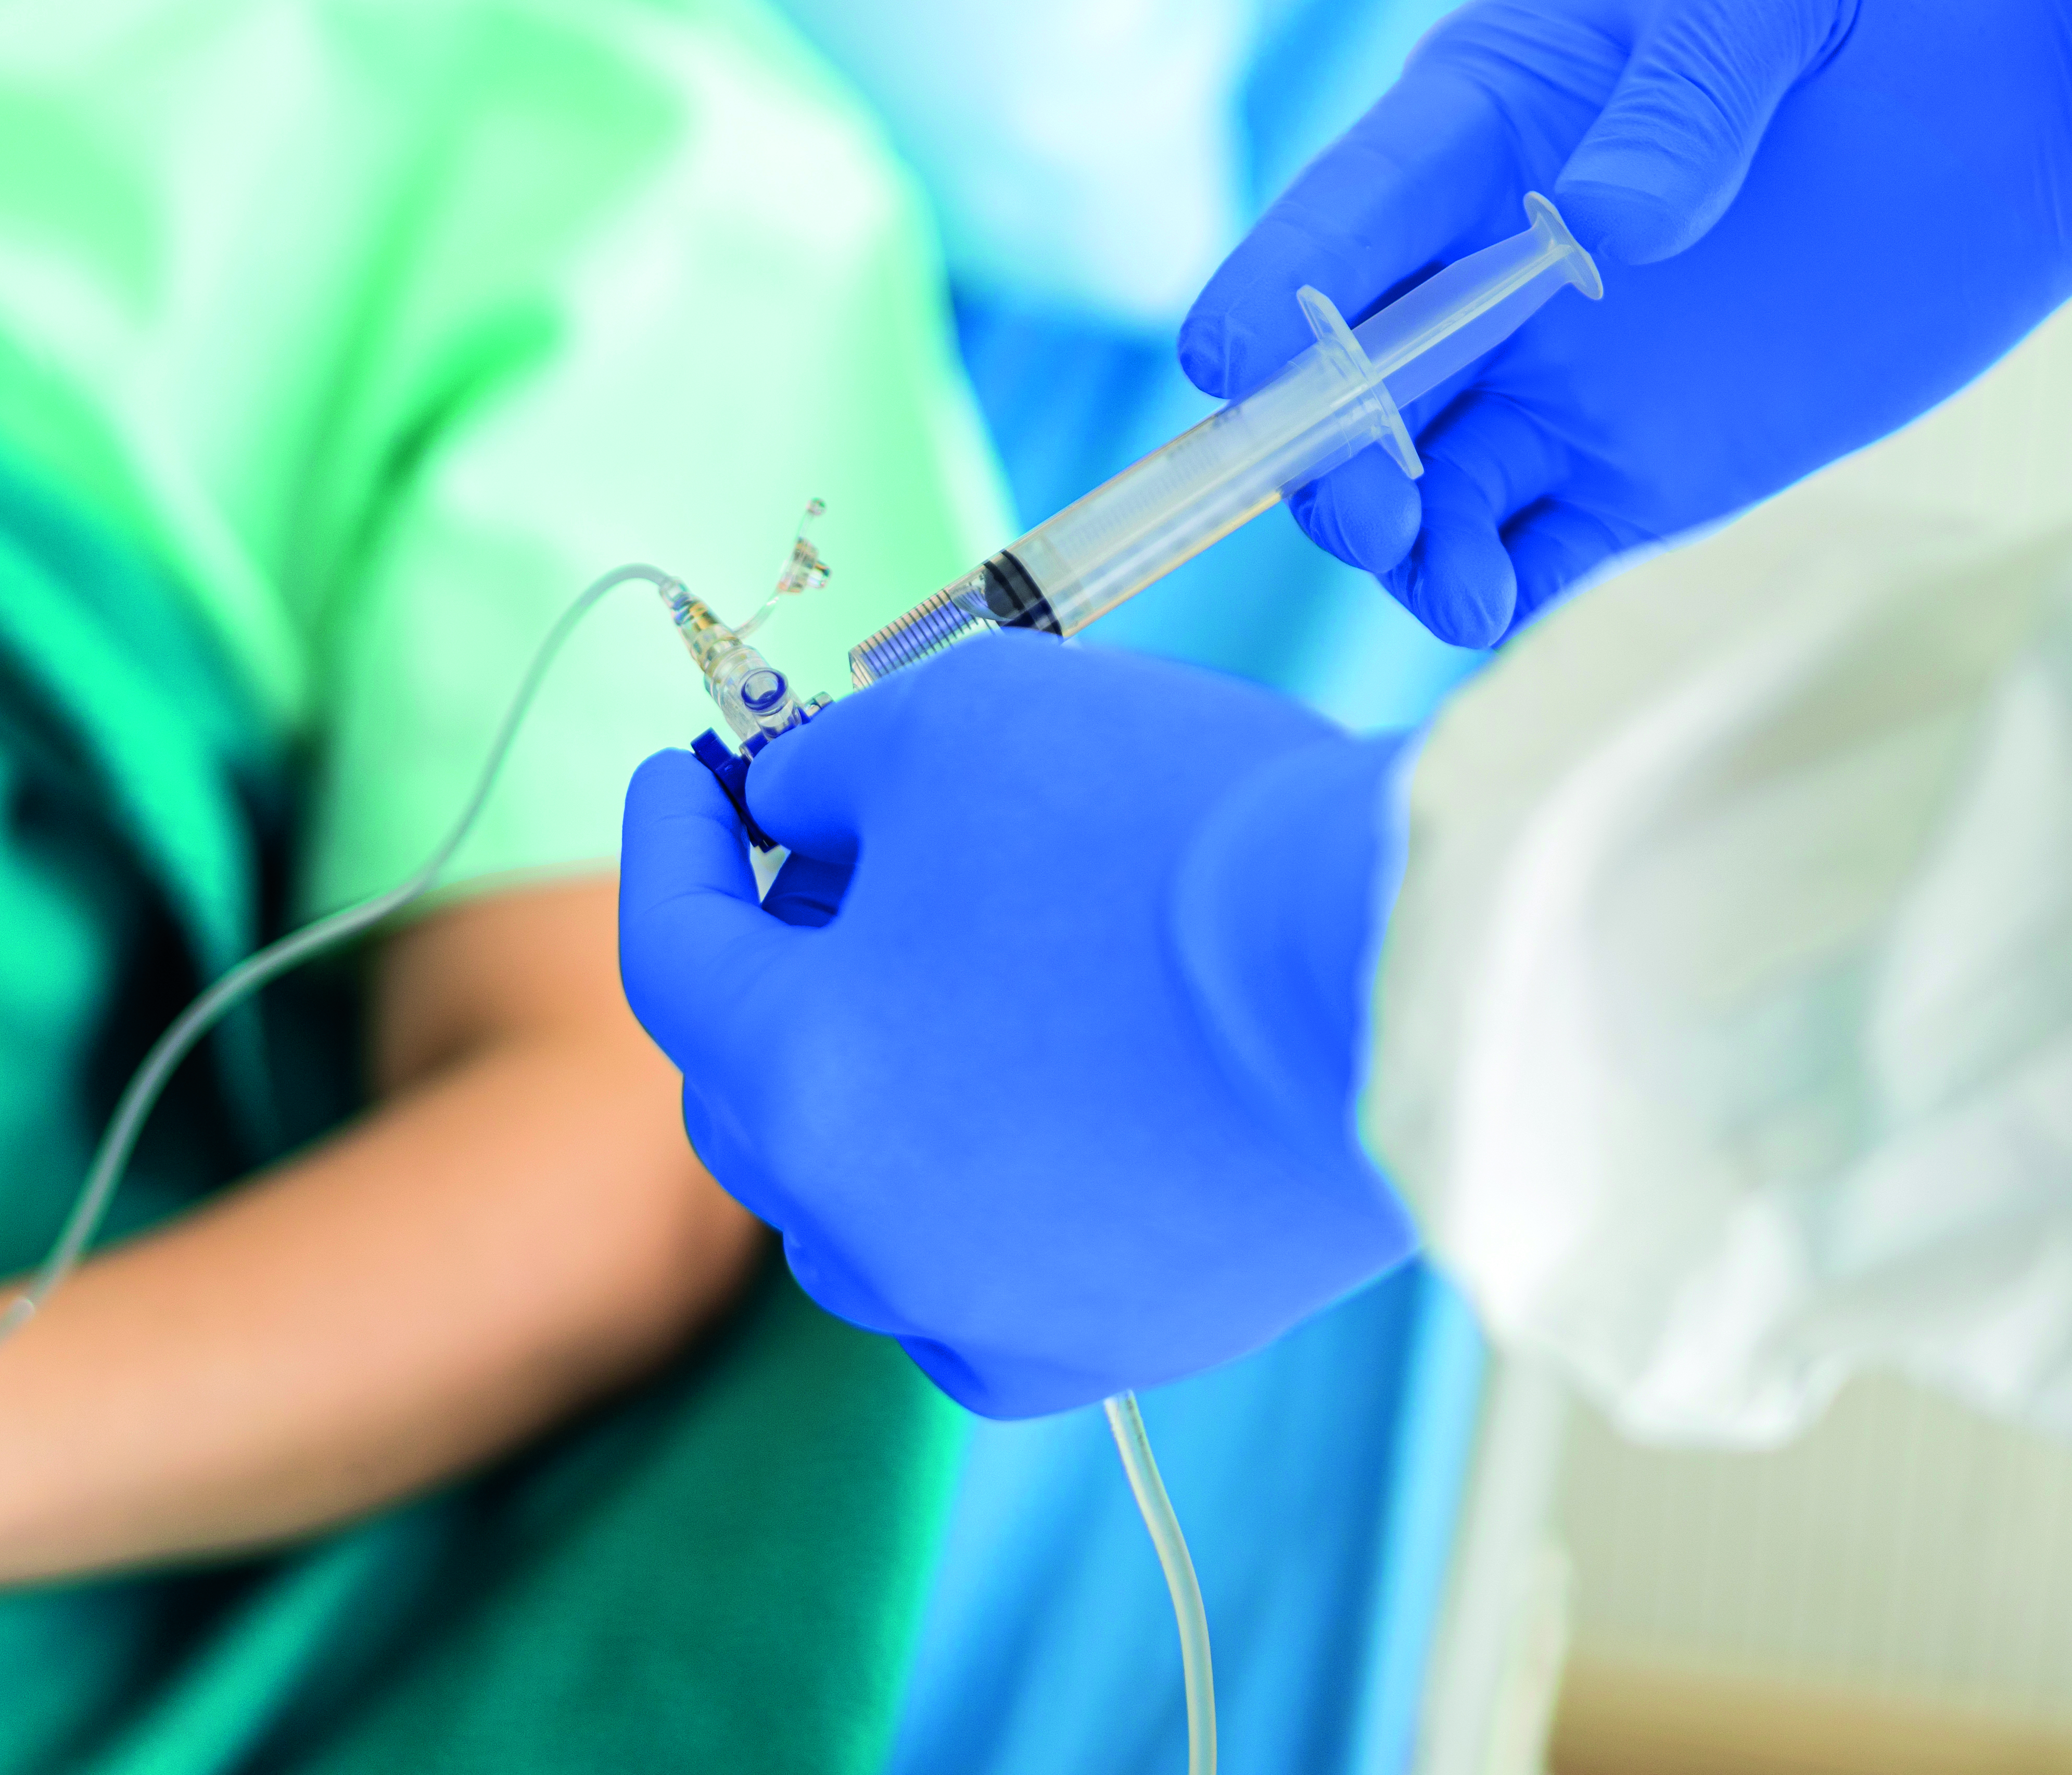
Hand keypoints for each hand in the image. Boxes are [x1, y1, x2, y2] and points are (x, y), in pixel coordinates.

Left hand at [620, 635, 1414, 1416]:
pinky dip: (973, 1188)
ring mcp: (986, 1308)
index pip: (672, 955)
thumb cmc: (1168, 834)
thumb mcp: (956, 727)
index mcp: (799, 1080)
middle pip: (750, 1089)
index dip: (670, 844)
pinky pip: (977, 1277)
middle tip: (828, 861)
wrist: (1401, 975)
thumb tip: (790, 809)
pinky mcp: (1107, 1344)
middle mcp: (867, 1230)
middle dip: (769, 964)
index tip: (695, 774)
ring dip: (865, 1084)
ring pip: (857, 1199)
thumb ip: (831, 772)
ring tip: (941, 972)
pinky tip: (1028, 1096)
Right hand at [1182, 0, 2071, 642]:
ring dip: (1393, 534)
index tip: (1231, 361)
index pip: (1346, 209)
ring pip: (1414, 479)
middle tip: (1371, 500)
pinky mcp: (1635, 470)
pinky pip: (1522, 545)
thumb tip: (1604, 227)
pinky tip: (1493, 602)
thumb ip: (1690, 76)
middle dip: (1324, 443)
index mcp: (1482, 118)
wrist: (2044, 84)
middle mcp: (1486, 258)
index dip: (1277, 284)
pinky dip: (1484, 585)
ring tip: (1446, 572)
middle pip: (1344, 370)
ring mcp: (1552, 375)